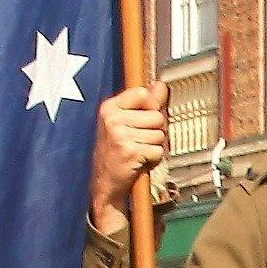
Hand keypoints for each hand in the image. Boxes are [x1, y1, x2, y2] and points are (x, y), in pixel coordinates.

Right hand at [86, 82, 168, 234]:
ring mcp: (120, 135)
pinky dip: (154, 159)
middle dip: (156, 131)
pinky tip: (140, 161)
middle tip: (140, 141)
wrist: (105, 182)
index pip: (143, 93)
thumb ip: (146, 104)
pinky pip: (158, 151)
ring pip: (160, 135)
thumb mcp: (126, 123)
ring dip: (155, 146)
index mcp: (110, 108)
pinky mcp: (130, 152)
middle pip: (157, 117)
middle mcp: (112, 119)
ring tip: (139, 151)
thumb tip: (161, 85)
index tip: (141, 119)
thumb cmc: (118, 151)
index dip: (150, 108)